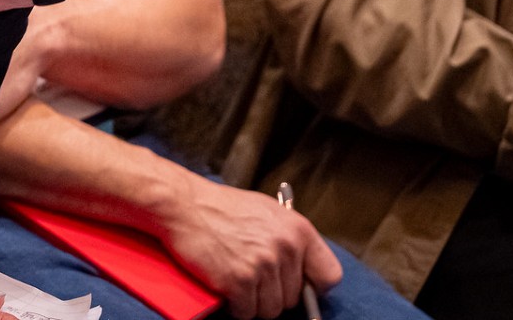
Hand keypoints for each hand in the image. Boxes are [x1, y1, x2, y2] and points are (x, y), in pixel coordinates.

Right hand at [156, 177, 340, 319]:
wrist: (182, 204)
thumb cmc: (220, 208)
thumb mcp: (267, 213)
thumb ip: (290, 240)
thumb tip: (304, 270)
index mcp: (299, 230)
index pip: (329, 275)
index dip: (312, 286)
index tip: (299, 287)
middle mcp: (286, 248)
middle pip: (293, 298)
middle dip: (271, 293)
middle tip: (250, 275)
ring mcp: (263, 266)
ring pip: (271, 310)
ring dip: (252, 302)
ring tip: (235, 278)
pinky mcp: (239, 282)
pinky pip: (246, 313)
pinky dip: (234, 305)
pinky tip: (223, 284)